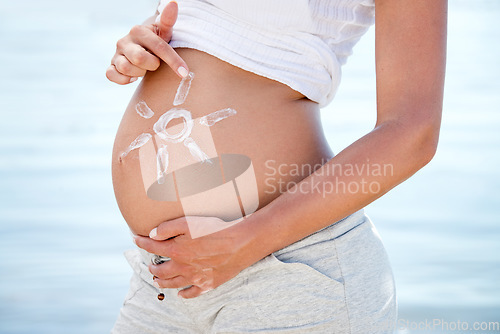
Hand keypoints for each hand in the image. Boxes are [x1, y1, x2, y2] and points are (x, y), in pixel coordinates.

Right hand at [106, 1, 188, 84]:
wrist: (142, 49)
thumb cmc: (156, 42)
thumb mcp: (164, 32)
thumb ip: (168, 20)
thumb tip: (174, 3)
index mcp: (138, 31)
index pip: (158, 46)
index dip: (173, 61)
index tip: (184, 72)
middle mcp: (124, 40)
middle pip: (139, 58)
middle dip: (152, 65)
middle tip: (155, 64)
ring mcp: (116, 53)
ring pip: (125, 68)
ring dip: (139, 73)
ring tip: (144, 69)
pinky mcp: (111, 65)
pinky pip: (111, 75)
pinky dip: (123, 79)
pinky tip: (133, 77)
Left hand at [133, 216, 252, 298]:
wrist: (239, 243)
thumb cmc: (215, 229)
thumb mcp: (188, 222)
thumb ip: (167, 228)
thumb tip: (152, 234)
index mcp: (176, 250)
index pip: (152, 247)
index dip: (141, 242)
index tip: (135, 239)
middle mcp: (182, 267)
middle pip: (161, 270)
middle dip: (152, 267)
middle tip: (150, 266)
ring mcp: (195, 278)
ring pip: (173, 284)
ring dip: (162, 282)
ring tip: (157, 280)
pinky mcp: (207, 284)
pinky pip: (191, 293)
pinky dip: (183, 294)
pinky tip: (180, 293)